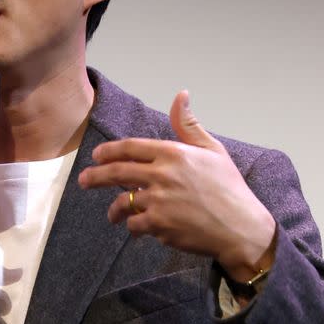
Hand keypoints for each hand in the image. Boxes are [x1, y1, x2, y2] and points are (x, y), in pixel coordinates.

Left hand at [78, 90, 275, 277]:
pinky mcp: (159, 225)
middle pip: (116, 173)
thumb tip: (181, 95)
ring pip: (122, 203)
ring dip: (114, 210)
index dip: (109, 152)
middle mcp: (162, 175)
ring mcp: (158, 201)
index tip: (97, 156)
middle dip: (95, 177)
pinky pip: (135, 225)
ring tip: (113, 215)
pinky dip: (135, 227)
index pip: (130, 148)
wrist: (240, 227)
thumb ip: (189, 125)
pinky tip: (139, 229)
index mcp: (174, 153)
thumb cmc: (229, 188)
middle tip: (83, 180)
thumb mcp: (213, 150)